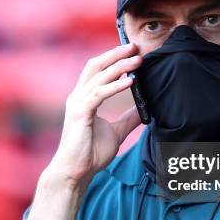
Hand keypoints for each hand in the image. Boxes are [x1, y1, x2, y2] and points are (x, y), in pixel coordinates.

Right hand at [46, 43, 141, 192]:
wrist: (76, 173)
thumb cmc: (90, 153)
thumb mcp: (116, 131)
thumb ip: (128, 118)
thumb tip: (144, 108)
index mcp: (84, 98)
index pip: (97, 70)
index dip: (113, 58)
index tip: (132, 51)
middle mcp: (78, 97)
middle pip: (96, 65)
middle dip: (115, 54)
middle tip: (135, 46)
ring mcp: (77, 104)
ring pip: (98, 76)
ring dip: (119, 66)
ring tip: (138, 60)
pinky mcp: (80, 113)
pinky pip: (99, 94)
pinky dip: (115, 86)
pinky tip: (131, 81)